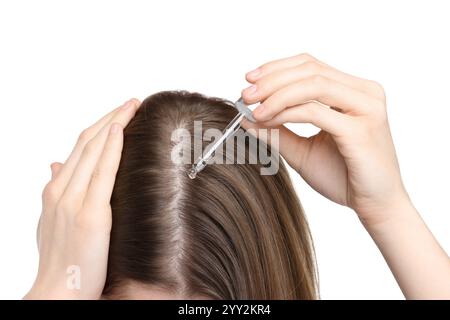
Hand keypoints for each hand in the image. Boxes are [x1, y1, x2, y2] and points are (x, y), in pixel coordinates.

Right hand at [25, 99, 139, 298]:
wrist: (58, 289)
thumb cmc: (61, 258)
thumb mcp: (53, 220)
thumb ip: (57, 189)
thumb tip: (56, 164)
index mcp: (56, 189)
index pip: (80, 147)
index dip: (100, 126)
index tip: (118, 112)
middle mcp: (62, 189)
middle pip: (87, 142)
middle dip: (110, 117)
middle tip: (131, 101)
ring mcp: (74, 200)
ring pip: (93, 150)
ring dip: (114, 123)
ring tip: (132, 106)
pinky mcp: (90, 214)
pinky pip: (102, 172)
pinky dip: (110, 147)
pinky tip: (120, 129)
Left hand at [242, 53, 407, 225]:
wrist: (374, 206)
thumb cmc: (343, 177)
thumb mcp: (302, 150)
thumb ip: (278, 131)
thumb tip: (245, 117)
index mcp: (354, 91)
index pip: (311, 65)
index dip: (277, 68)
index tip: (249, 80)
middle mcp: (365, 93)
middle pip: (311, 69)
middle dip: (272, 79)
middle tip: (245, 95)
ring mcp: (366, 109)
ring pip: (313, 84)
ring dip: (276, 94)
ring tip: (253, 109)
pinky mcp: (361, 130)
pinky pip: (314, 112)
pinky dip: (285, 112)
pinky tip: (267, 121)